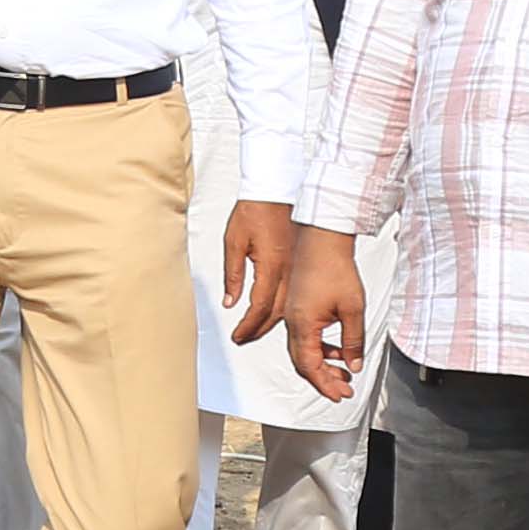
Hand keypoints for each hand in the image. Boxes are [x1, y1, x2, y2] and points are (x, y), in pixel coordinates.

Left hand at [219, 196, 294, 347]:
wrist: (276, 190)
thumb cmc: (254, 211)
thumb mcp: (234, 242)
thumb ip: (232, 275)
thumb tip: (230, 302)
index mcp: (271, 265)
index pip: (259, 306)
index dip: (247, 326)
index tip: (237, 336)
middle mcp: (287, 271)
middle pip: (276, 313)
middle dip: (258, 330)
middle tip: (243, 339)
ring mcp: (296, 268)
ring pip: (287, 306)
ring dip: (271, 323)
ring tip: (255, 332)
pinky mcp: (298, 264)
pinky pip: (292, 294)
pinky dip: (282, 308)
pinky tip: (273, 313)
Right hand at [279, 224, 366, 406]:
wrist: (322, 238)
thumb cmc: (334, 267)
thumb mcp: (352, 309)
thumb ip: (353, 341)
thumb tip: (353, 363)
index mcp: (302, 325)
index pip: (310, 366)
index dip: (325, 384)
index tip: (339, 395)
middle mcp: (293, 322)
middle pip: (303, 362)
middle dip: (324, 378)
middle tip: (344, 388)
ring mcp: (294, 314)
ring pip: (304, 349)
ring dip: (323, 363)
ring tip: (344, 370)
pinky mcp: (298, 306)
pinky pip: (306, 335)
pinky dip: (321, 347)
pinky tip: (337, 348)